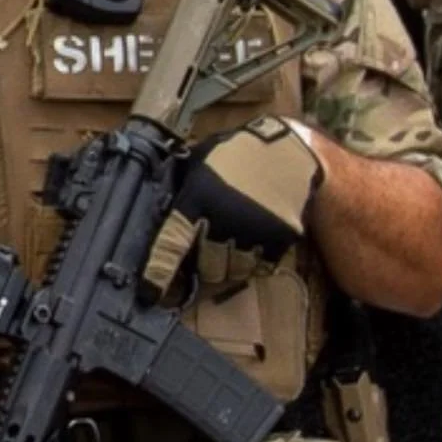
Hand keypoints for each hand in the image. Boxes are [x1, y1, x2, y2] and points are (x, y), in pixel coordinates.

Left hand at [144, 115, 322, 296]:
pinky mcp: (280, 239)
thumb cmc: (239, 151)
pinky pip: (261, 267)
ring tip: (231, 248)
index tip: (151, 293)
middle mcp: (224, 219)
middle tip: (206, 255)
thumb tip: (157, 206)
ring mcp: (254, 232)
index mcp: (198, 198)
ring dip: (229, 267)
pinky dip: (256, 262)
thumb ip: (182, 186)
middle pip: (207, 268)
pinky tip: (253, 244)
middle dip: (204, 266)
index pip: (172, 243)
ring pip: (234, 272)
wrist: (290, 148)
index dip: (159, 272)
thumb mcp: (201, 158)